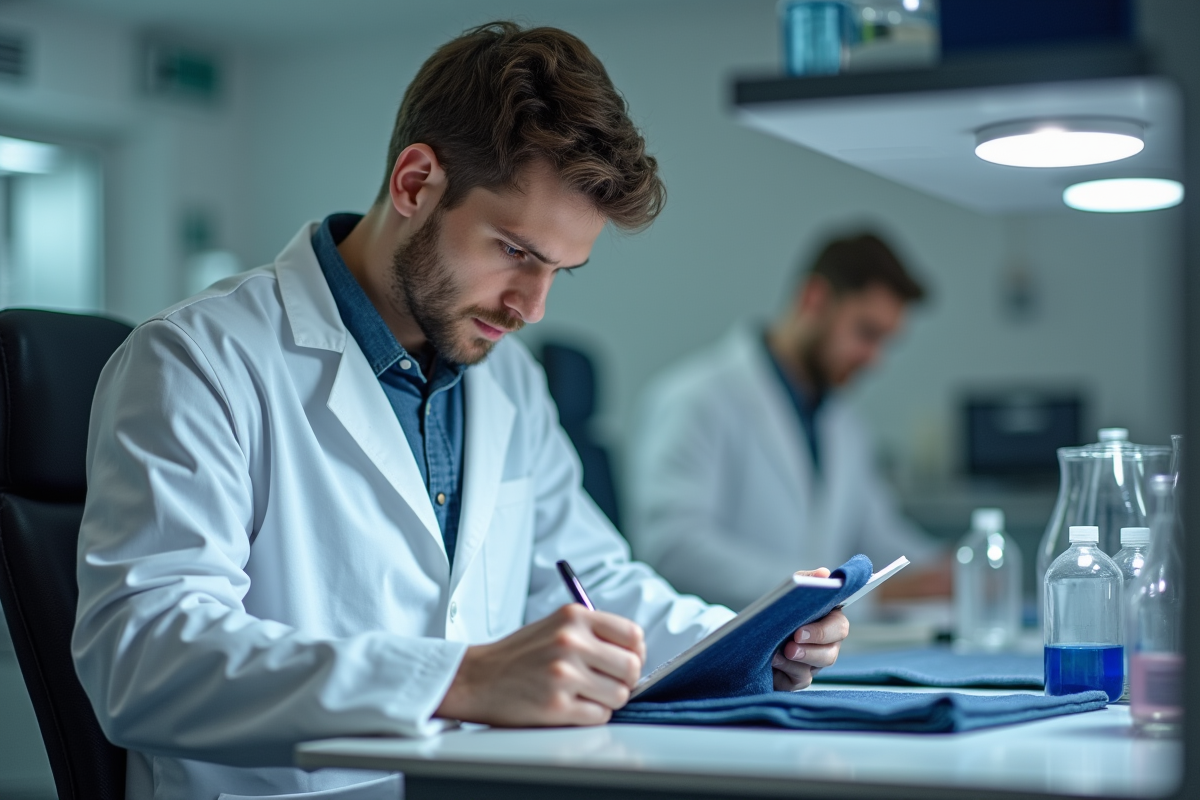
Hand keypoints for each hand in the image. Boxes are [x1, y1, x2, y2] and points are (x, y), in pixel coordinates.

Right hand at [435, 604, 645, 726]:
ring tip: (584, 695)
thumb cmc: (519, 655)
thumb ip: (592, 633)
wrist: (476, 678)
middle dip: (624, 680)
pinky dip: (591, 715)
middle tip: (607, 683)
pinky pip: (600, 716)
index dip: (635, 652)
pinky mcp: (556, 705)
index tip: (626, 661)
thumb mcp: (555, 626)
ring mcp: (564, 674)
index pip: (633, 635)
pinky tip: (572, 706)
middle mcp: (571, 641)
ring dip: (607, 700)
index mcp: (574, 617)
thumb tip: (635, 653)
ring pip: (619, 695)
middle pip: (631, 668)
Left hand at [771, 567, 849, 690]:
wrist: (754, 631)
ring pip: (814, 669)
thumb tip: (825, 574)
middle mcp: (826, 646)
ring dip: (795, 662)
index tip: (800, 630)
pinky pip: (798, 681)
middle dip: (810, 650)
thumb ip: (808, 579)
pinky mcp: (797, 679)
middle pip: (830, 654)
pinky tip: (771, 666)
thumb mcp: (792, 590)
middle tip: (790, 644)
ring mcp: (812, 665)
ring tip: (777, 653)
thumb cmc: (781, 609)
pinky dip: (785, 673)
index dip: (824, 631)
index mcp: (829, 623)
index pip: (839, 628)